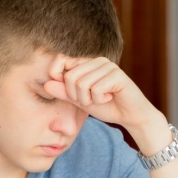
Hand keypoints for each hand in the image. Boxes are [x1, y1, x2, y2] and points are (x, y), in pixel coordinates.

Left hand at [43, 56, 160, 131]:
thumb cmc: (107, 107)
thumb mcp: (80, 101)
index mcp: (86, 63)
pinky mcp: (117, 75)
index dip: (58, 78)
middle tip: (90, 100)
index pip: (61, 61)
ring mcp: (108, 66)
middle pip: (70, 77)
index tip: (70, 94)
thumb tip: (46, 85)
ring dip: (89, 99)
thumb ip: (64, 93)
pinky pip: (96, 89)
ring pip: (82, 84)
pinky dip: (100, 100)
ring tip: (101, 99)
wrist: (131, 116)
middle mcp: (97, 60)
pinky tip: (111, 98)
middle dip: (76, 96)